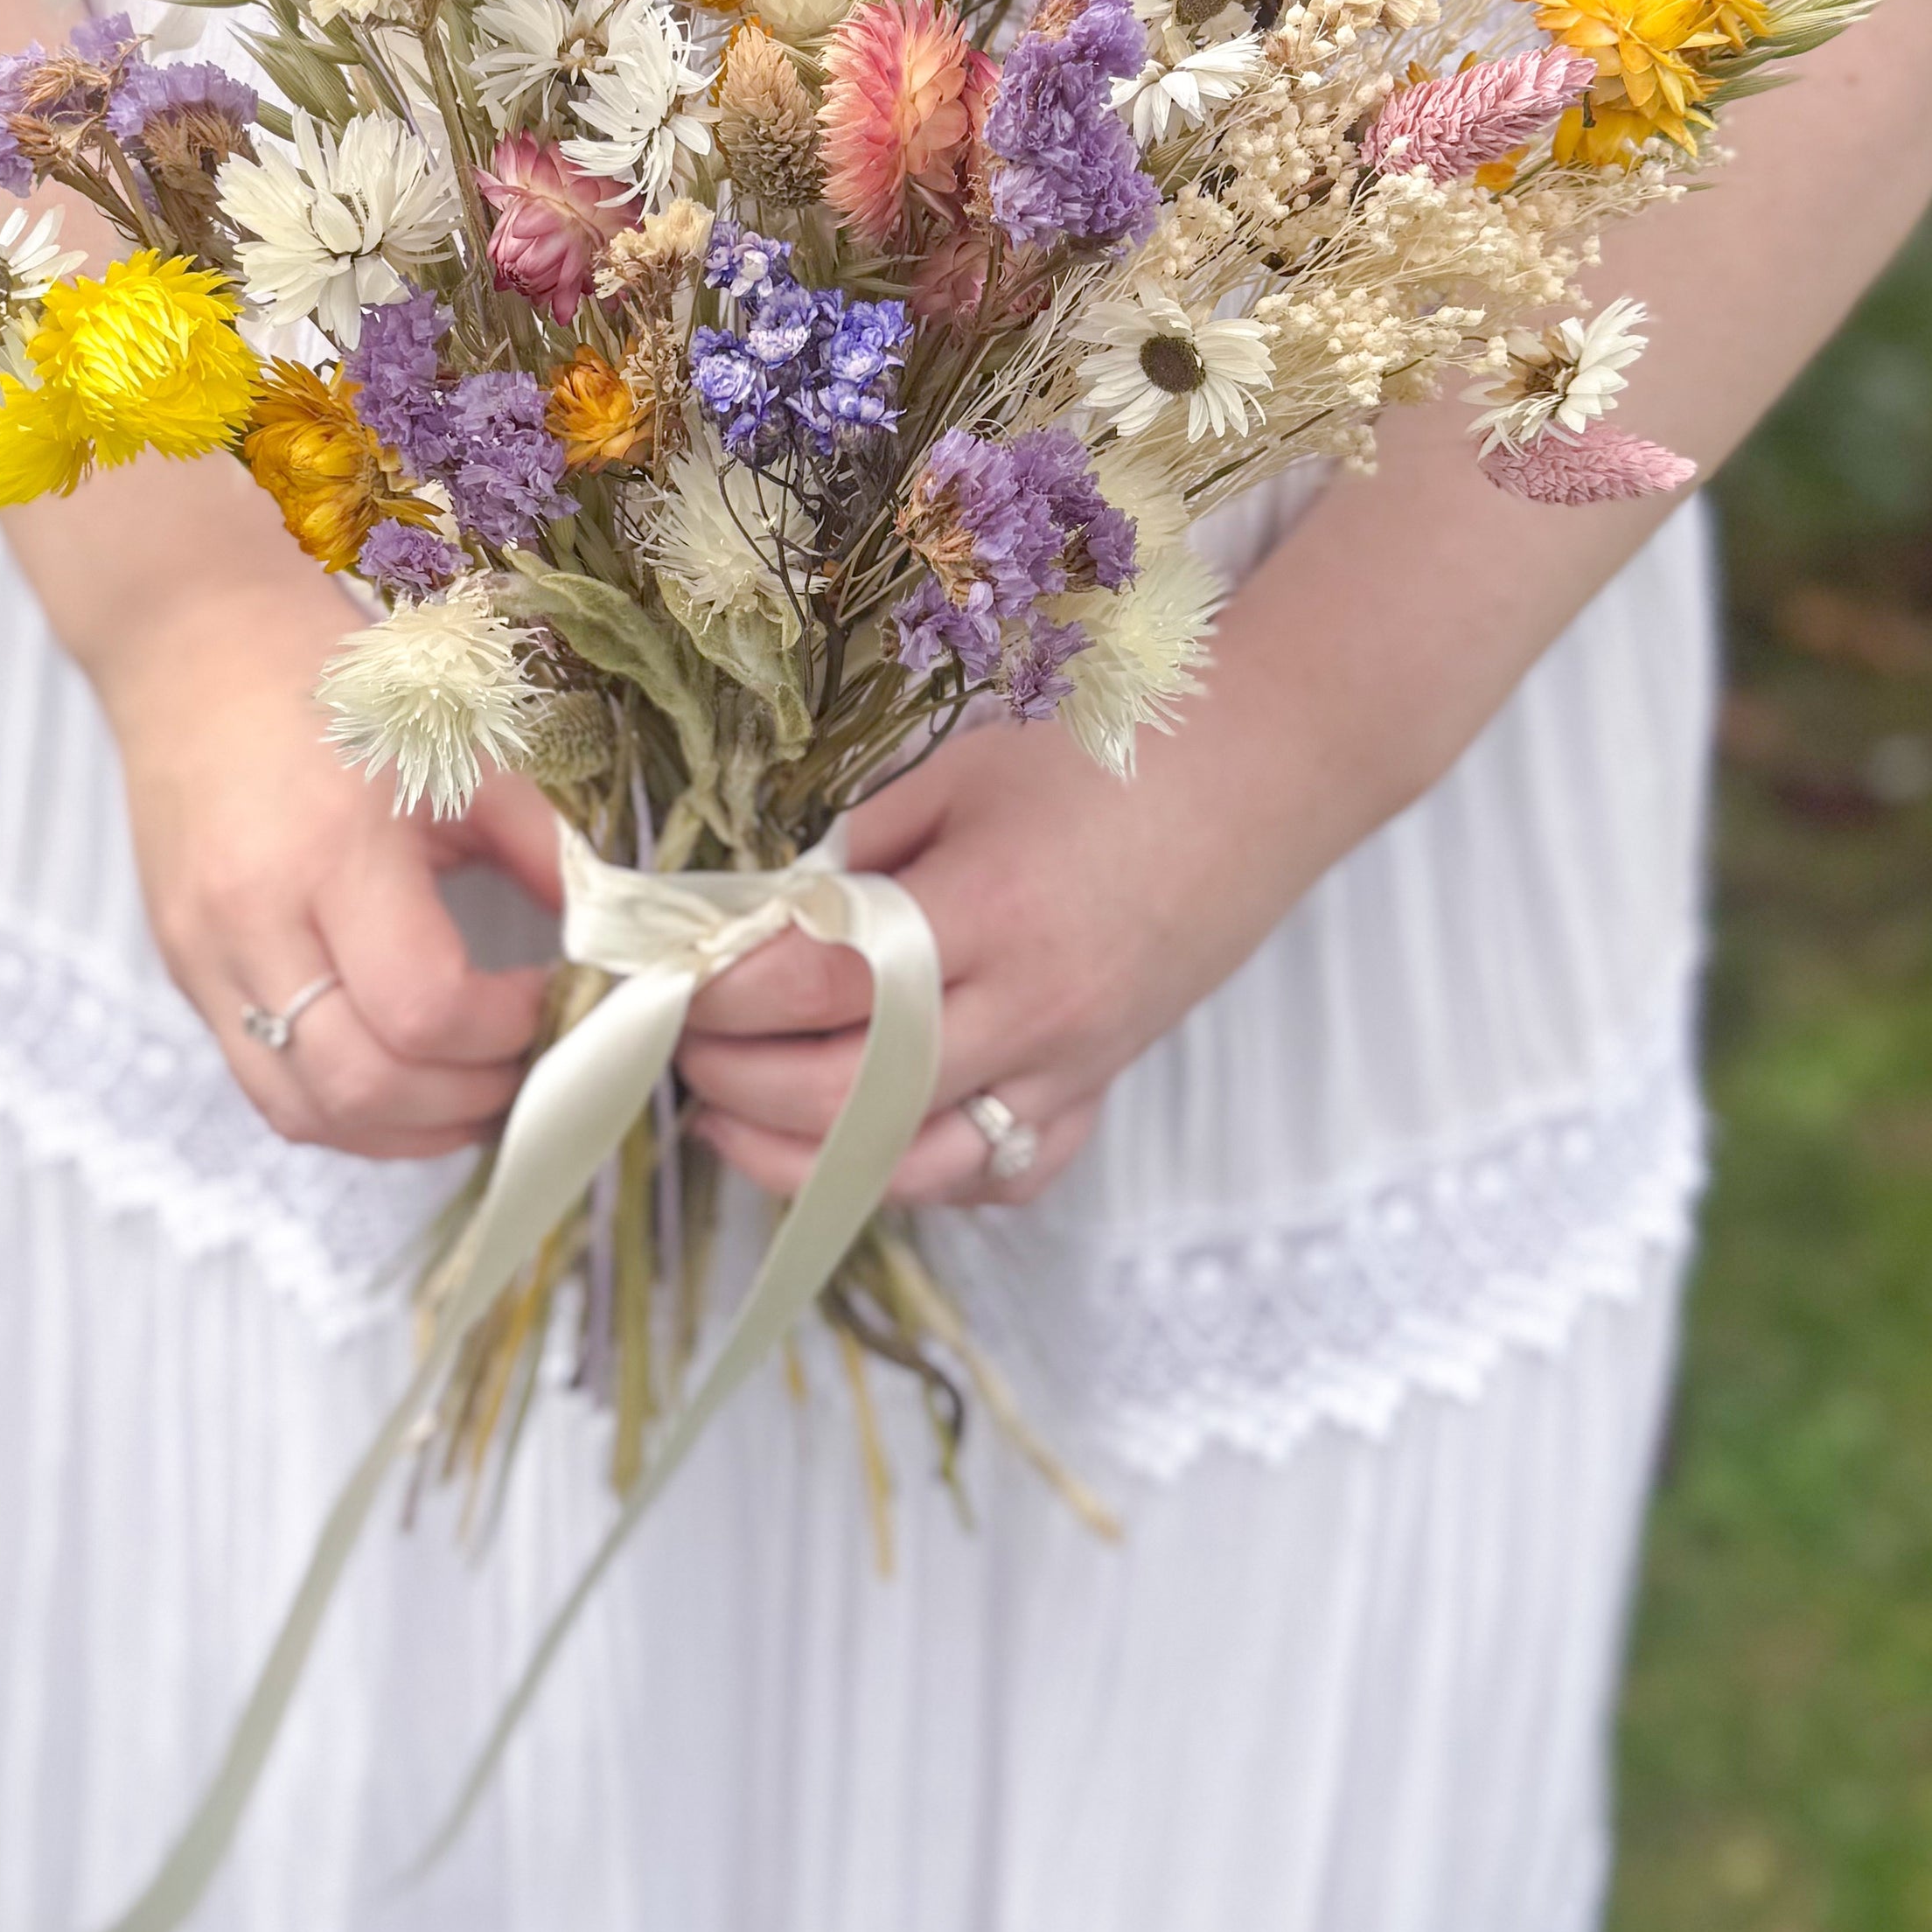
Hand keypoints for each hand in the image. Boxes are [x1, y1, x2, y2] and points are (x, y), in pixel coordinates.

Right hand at [92, 570, 563, 1162]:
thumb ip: (542, 853)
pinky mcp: (185, 976)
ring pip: (307, 1113)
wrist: (194, 648)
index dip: (507, 1031)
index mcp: (333, 853)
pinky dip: (346, 1109)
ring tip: (474, 1090)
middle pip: (365, 1085)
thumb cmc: (336, 692)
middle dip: (467, 1099)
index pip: (426, 1009)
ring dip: (406, 1128)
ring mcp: (206, 958)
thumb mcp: (459, 755)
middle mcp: (254, 920)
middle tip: (526, 1066)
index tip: (553, 999)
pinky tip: (404, 1080)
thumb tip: (613, 944)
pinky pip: (268, 1088)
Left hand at [673, 702, 1303, 1206]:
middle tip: (681, 1050)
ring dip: (800, 1163)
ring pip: (913, 1169)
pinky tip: (860, 1143)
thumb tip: (765, 921)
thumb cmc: (1110, 754)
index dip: (724, 994)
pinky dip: (918, 1177)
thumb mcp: (963, 773)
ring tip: (731, 1123)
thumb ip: (859, 854)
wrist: (1266, 776)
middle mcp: (1032, 1009)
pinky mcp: (1100, 1091)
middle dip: (738, 1086)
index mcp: (989, 909)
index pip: (822, 984)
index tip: (666, 980)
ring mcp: (1072, 1066)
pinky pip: (998, 1177)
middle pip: (848, 1098)